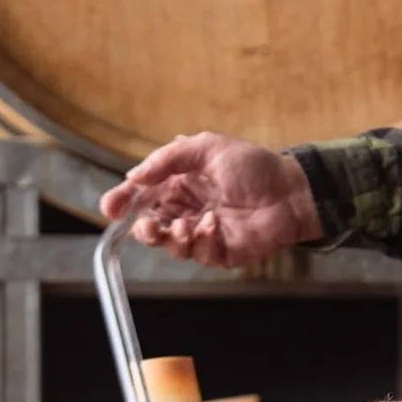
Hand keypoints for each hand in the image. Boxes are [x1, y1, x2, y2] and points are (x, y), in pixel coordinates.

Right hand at [99, 133, 320, 269]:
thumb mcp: (207, 147)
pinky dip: (201, 241)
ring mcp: (202, 233)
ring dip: (173, 237)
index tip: (110, 207)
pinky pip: (198, 253)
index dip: (124, 202)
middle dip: (144, 229)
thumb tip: (134, 175)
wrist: (291, 191)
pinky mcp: (220, 252)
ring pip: (170, 245)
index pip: (143, 196)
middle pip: (150, 226)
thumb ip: (167, 159)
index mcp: (180, 184)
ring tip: (189, 224)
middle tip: (148, 226)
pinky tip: (215, 225)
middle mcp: (187, 209)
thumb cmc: (253, 166)